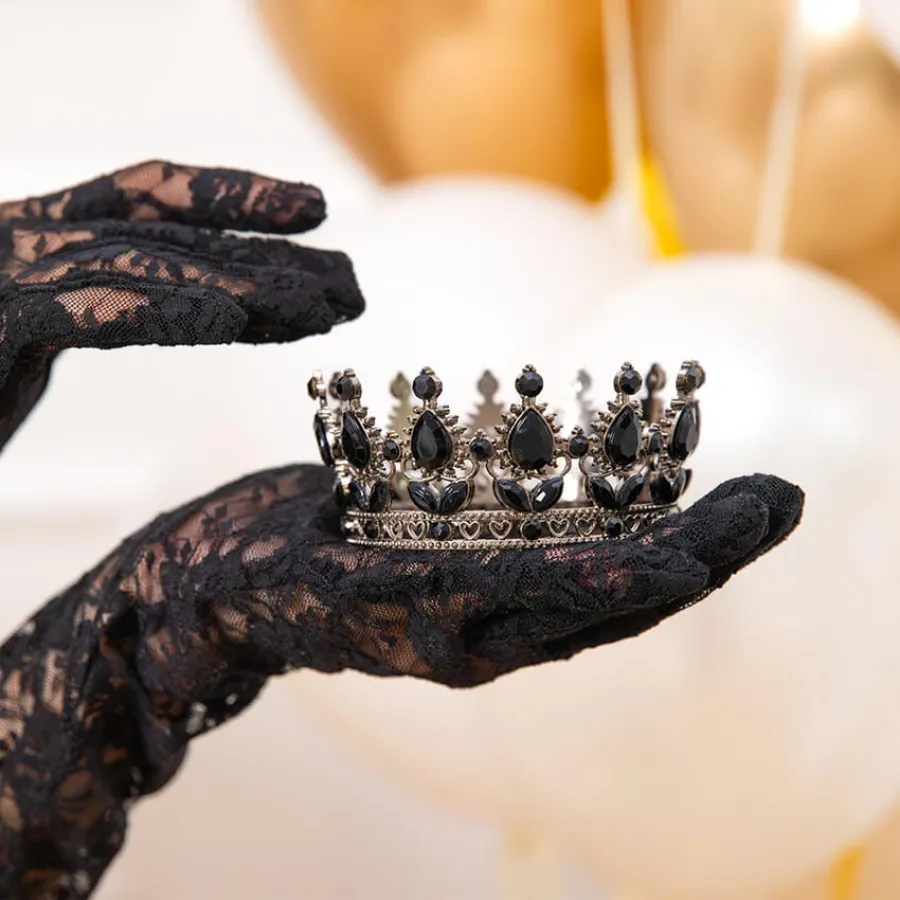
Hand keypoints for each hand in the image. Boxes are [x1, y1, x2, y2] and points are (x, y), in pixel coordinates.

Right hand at [0, 160, 363, 447]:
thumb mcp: (21, 348)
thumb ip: (95, 312)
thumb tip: (185, 307)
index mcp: (34, 249)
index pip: (149, 211)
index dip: (237, 208)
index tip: (316, 226)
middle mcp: (16, 243)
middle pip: (163, 226)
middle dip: (266, 251)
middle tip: (351, 280)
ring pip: (141, 258)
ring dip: (245, 281)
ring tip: (329, 304)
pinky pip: (86, 305)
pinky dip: (168, 308)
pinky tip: (243, 320)